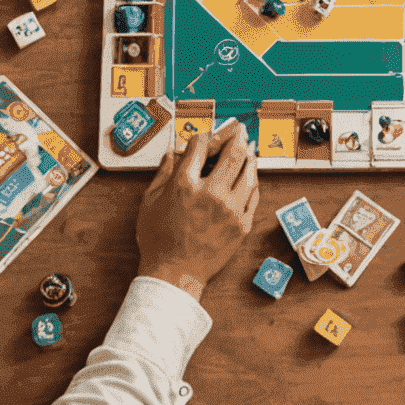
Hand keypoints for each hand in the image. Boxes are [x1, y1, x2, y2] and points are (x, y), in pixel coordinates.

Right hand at [136, 127, 258, 295]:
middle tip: (239, 129)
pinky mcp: (242, 224)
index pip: (201, 145)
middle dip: (236, 136)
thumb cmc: (158, 240)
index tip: (205, 137)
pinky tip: (250, 175)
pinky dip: (253, 180)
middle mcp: (211, 193)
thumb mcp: (150, 202)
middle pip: (233, 152)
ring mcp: (230, 209)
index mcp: (185, 184)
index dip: (204, 136)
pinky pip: (254, 194)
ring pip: (249, 171)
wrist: (174, 275)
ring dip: (249, 155)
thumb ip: (163, 173)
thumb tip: (172, 153)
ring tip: (248, 148)